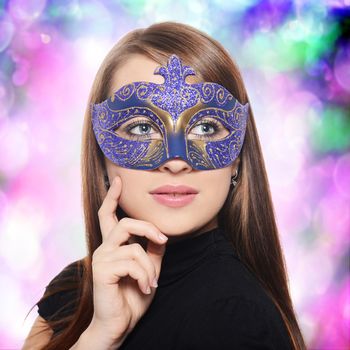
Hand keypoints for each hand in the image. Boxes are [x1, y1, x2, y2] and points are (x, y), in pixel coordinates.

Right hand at [88, 176, 167, 344]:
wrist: (119, 324)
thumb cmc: (132, 297)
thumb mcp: (148, 269)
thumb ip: (152, 251)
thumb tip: (160, 235)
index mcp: (113, 246)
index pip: (108, 215)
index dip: (113, 197)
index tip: (118, 180)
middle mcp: (104, 248)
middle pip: (125, 223)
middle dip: (148, 228)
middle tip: (164, 240)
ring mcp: (100, 258)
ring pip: (134, 247)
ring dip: (150, 267)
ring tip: (151, 282)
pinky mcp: (101, 270)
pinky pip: (132, 261)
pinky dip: (145, 275)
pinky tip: (145, 288)